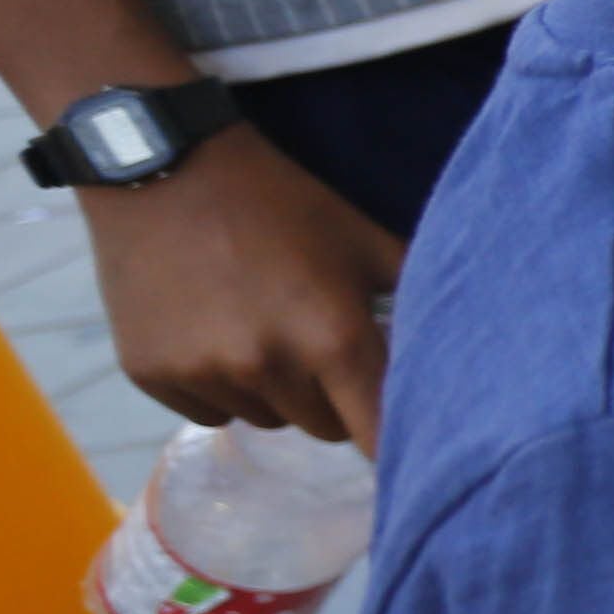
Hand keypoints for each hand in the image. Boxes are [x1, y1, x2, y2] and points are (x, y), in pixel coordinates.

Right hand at [77, 130, 400, 446]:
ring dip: (275, 391)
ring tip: (261, 326)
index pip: (379, 436)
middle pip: (324, 427)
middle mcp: (267, 366)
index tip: (405, 443)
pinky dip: (219, 388)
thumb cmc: (281, 203)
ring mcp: (204, 373)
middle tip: (319, 343)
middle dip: (333, 397)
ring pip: (266, 418)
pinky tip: (213, 333)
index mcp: (334, 338)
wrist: (166, 169)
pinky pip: (208, 412)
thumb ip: (416, 301)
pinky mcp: (151, 374)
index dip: (396, 443)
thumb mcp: (366, 242)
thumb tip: (461, 352)